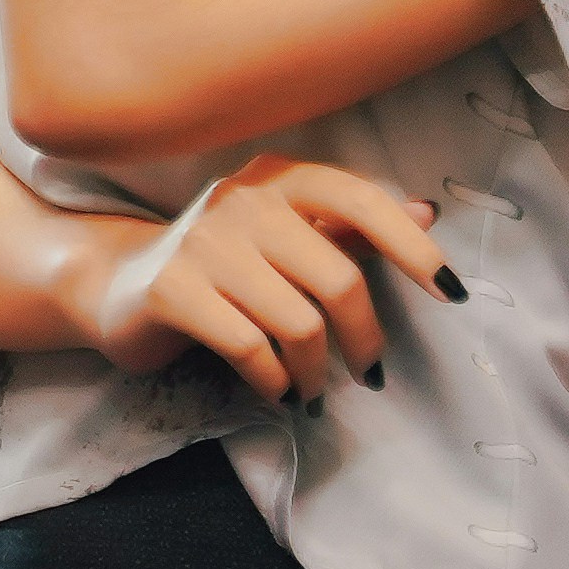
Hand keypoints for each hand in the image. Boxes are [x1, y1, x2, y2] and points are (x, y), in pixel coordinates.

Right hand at [62, 154, 456, 405]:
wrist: (116, 286)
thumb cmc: (220, 265)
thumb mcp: (285, 239)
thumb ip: (349, 226)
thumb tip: (427, 212)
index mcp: (275, 178)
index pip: (358, 199)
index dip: (411, 247)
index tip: (452, 294)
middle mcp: (239, 199)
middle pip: (337, 278)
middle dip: (363, 340)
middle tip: (368, 374)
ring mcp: (202, 242)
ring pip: (298, 322)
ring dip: (315, 373)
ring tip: (311, 390)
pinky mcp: (171, 289)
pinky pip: (250, 348)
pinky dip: (273, 381)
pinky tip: (274, 388)